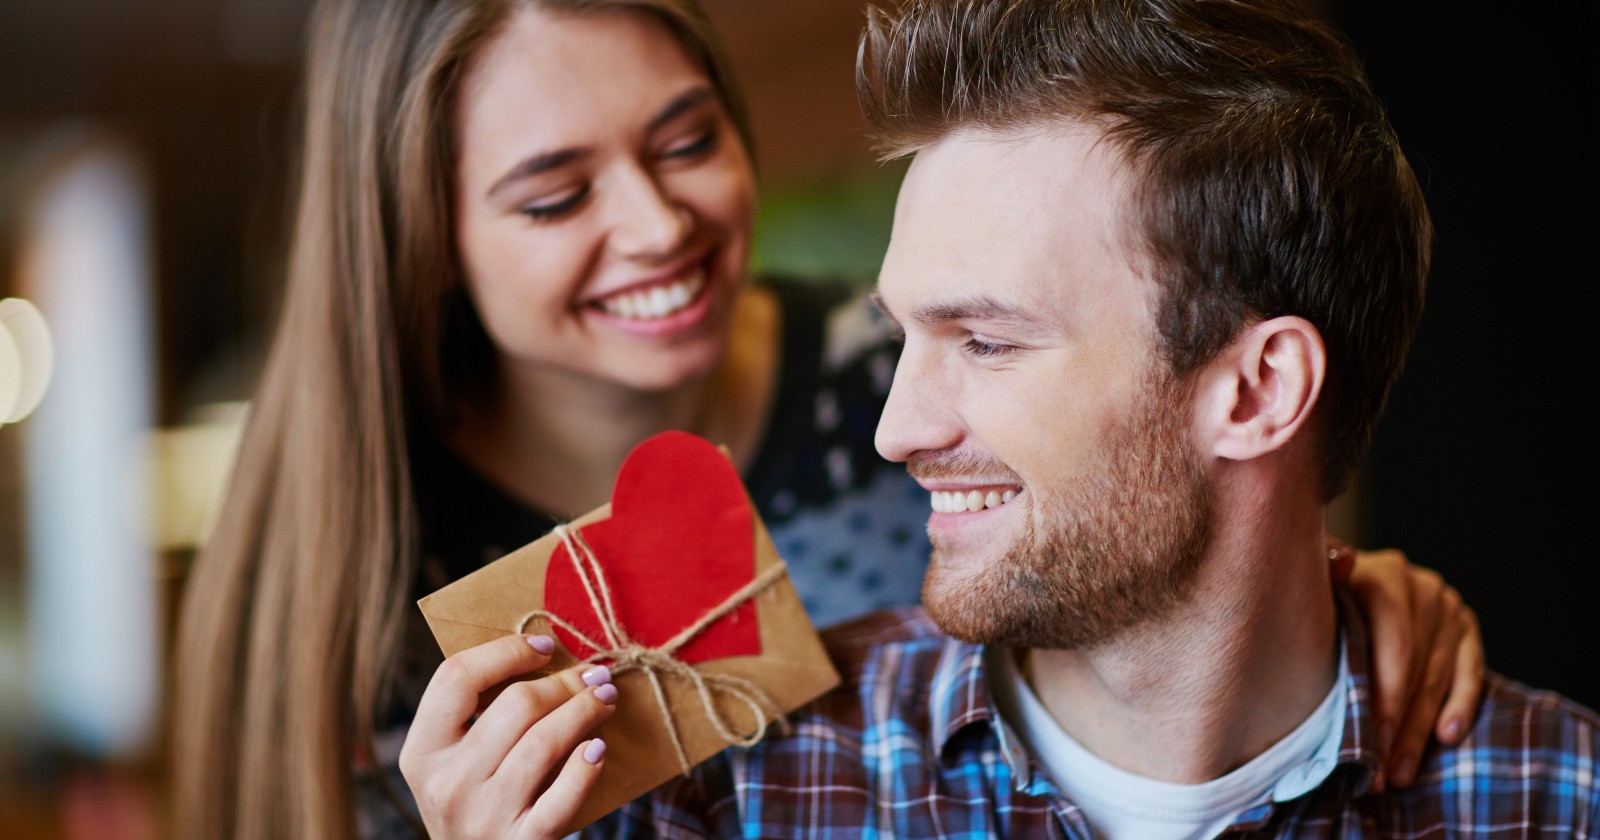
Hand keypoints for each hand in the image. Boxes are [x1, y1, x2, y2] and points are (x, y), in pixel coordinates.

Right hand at [399, 634, 618, 838]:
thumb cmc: (474, 800)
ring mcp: (483, 816)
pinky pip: (561, 800)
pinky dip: (584, 769)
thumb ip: (478, 716)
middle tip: (593, 675)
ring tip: (605, 699)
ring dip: (584, 712)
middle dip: (564, 682)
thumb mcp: (455, 761)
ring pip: (544, 743)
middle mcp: (447, 784)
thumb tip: (542, 653)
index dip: (506, 651)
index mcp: (422, 752)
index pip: (456, 678)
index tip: (545, 646)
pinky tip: (598, 747)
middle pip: (515, 706)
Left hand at [1334, 542, 1484, 789]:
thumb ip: (1325, 591)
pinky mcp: (1466, 626)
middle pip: (1415, 667)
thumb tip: (1340, 565)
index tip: (1373, 739)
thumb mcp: (1317, 594)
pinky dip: (1460, 705)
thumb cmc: (1323, 601)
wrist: (1348, 581)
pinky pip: (1470, 671)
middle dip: (1399, 724)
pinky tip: (1448, 736)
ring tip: (1402, 771)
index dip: (1384, 693)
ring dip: (1420, 729)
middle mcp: (1421, 587)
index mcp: (1381, 574)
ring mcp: (1448, 606)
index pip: (1392, 641)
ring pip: (1437, 677)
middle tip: (1384, 772)